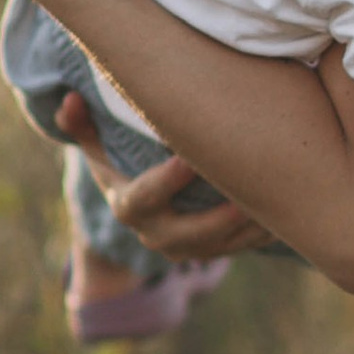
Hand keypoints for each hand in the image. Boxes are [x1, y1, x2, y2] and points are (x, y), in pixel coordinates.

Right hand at [54, 91, 279, 259]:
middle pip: (186, 236)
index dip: (164, 183)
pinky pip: (241, 249)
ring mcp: (187, 249)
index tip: (187, 159)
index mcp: (129, 206)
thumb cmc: (123, 159)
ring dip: (246, 230)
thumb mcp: (99, 144)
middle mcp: (156, 236)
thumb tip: (69, 100)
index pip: (142, 200)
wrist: (144, 205)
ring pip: (219, 248)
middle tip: (243, 197)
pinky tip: (284, 213)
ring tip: (273, 203)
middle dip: (215, 220)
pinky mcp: (214, 252)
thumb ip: (81, 124)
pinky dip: (263, 234)